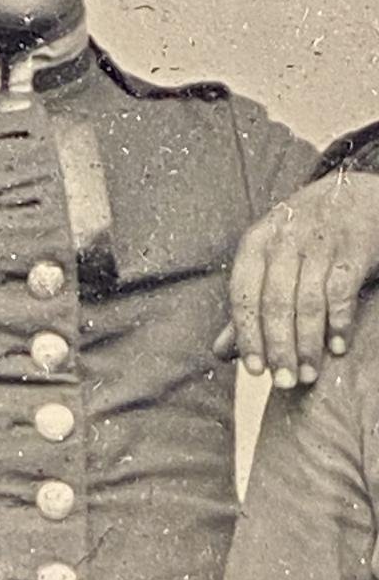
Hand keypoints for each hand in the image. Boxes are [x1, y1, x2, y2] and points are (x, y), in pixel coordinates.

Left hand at [214, 171, 378, 387]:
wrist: (358, 197)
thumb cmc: (305, 237)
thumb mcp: (270, 260)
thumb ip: (248, 305)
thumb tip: (220, 352)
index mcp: (256, 243)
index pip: (243, 293)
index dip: (247, 333)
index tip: (253, 370)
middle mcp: (283, 240)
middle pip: (275, 302)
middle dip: (279, 347)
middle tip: (284, 382)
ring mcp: (319, 242)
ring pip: (308, 301)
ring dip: (308, 342)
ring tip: (309, 374)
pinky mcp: (353, 248)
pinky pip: (341, 290)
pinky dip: (339, 321)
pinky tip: (337, 348)